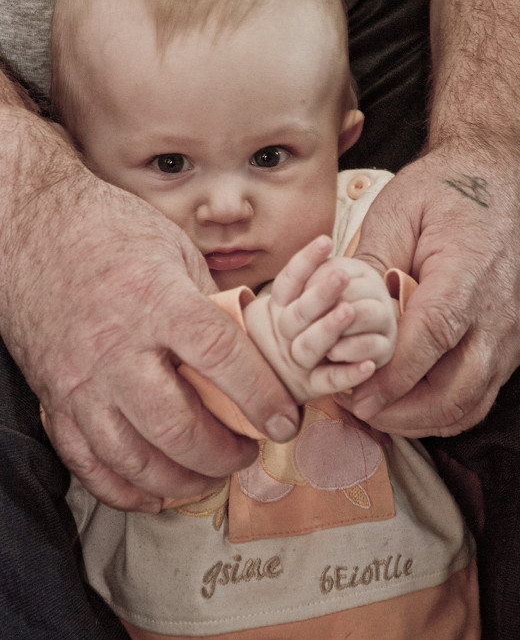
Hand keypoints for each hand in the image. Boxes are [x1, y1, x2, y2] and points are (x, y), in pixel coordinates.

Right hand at [0, 100, 298, 510]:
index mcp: (157, 302)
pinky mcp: (56, 401)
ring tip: (211, 474)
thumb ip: (209, 305)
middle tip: (248, 451)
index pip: (221, 357)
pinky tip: (156, 490)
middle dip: (224, 453)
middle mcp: (118, 349)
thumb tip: (244, 350)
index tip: (284, 421)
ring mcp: (82, 382)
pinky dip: (127, 489)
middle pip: (178, 426)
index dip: (260, 396)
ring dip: (183, 480)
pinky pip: (89, 464)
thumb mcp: (174, 250)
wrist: (31, 233)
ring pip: (135, 458)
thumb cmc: (109, 233)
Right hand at [244, 235, 396, 402]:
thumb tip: (324, 243)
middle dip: (319, 294)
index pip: (288, 282)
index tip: (326, 241)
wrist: (270, 373)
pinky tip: (369, 365)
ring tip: (348, 312)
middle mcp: (284, 333)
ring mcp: (296, 361)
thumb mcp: (293, 298)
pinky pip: (328, 381)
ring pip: (307, 346)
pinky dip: (347, 374)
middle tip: (340, 276)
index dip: (306, 261)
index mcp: (278, 308)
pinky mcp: (310, 386)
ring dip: (328, 329)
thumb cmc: (294, 325)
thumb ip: (307, 279)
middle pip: (297, 314)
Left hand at [340, 147, 519, 436]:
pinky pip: (481, 392)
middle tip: (359, 411)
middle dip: (403, 413)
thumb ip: (371, 264)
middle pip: (457, 389)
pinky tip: (410, 402)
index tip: (357, 398)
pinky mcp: (512, 340)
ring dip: (423, 419)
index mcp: (466, 276)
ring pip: (471, 402)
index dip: (393, 378)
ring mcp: (511, 331)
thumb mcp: (397, 212)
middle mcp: (497, 313)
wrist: (498, 180)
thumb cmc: (445, 190)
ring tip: (379, 414)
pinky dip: (445, 408)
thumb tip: (340, 309)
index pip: (431, 339)